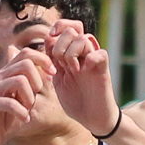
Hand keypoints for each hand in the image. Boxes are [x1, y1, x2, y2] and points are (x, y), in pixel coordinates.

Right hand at [0, 42, 55, 144]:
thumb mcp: (24, 102)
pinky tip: (24, 119)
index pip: (26, 53)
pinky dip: (22, 112)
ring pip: (20, 81)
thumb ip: (33, 86)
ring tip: (27, 110)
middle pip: (25, 63)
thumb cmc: (6, 123)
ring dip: (29, 98)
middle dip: (37, 82)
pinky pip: (10, 102)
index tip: (53, 73)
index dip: (43, 60)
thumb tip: (49, 71)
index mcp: (6, 74)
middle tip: (33, 100)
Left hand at [51, 20, 119, 136]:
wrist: (92, 118)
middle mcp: (82, 53)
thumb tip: (40, 41)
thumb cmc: (75, 101)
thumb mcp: (56, 79)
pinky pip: (100, 53)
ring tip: (73, 70)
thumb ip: (50, 61)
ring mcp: (93, 60)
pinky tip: (83, 71)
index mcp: (70, 53)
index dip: (56, 29)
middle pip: (73, 29)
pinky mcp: (103, 69)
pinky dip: (90, 59)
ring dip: (72, 53)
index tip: (49, 43)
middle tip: (60, 63)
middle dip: (61, 44)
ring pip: (85, 38)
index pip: (65, 27)